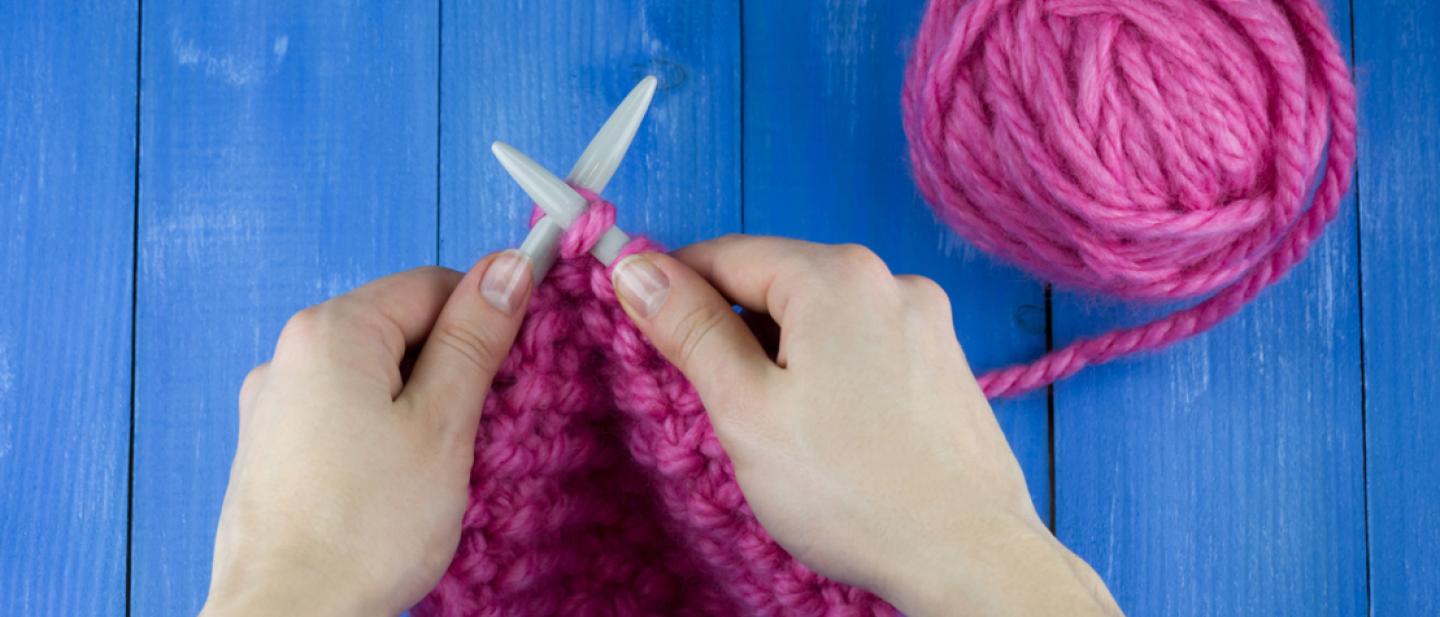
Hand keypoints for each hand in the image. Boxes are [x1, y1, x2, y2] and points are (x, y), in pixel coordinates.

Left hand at [201, 251, 533, 616]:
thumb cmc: (365, 528)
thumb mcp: (442, 423)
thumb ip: (475, 338)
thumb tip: (509, 266)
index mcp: (331, 332)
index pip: (431, 285)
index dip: (487, 313)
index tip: (522, 356)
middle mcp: (290, 356)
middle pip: (400, 329)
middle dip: (453, 366)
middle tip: (488, 424)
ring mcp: (274, 406)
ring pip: (374, 377)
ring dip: (420, 405)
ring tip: (444, 465)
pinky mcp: (273, 452)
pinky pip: (343, 417)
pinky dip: (382, 435)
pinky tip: (400, 484)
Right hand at [609, 236, 1121, 616]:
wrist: (969, 556)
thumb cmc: (855, 491)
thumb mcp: (746, 408)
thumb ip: (689, 330)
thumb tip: (637, 270)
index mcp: (837, 276)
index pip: (725, 254)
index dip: (672, 286)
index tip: (638, 323)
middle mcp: (891, 282)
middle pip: (777, 283)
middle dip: (731, 330)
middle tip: (709, 401)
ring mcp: (927, 323)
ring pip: (821, 319)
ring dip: (781, 356)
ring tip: (774, 431)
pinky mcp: (944, 365)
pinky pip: (864, 348)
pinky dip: (829, 375)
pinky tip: (826, 436)